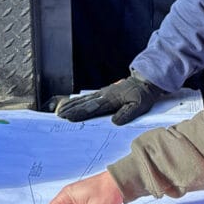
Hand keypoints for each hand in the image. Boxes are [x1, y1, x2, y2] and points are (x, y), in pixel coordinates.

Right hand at [49, 75, 163, 123]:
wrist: (145, 81)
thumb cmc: (142, 95)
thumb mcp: (139, 106)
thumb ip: (127, 114)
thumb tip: (114, 122)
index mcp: (111, 100)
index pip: (93, 108)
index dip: (80, 113)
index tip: (68, 117)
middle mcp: (104, 95)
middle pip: (84, 103)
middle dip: (70, 109)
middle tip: (58, 116)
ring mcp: (102, 93)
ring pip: (84, 100)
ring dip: (71, 105)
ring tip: (60, 111)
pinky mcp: (103, 93)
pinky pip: (88, 98)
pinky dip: (78, 101)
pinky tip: (71, 104)